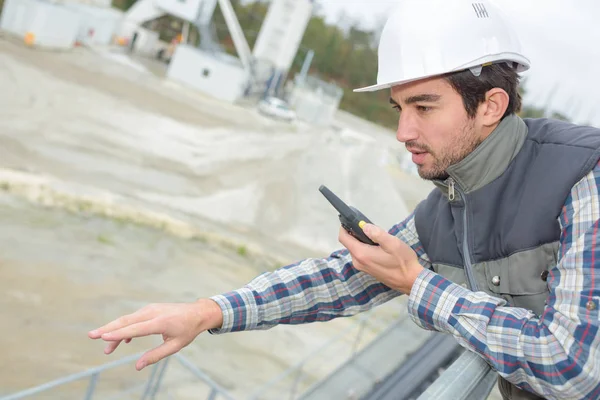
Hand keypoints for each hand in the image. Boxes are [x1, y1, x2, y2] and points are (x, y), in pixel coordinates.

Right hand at [88, 299, 222, 370]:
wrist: (197, 312)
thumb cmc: (187, 330)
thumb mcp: (175, 346)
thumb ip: (155, 356)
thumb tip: (137, 366)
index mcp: (160, 322)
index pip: (135, 328)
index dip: (118, 334)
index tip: (103, 337)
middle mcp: (153, 312)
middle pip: (126, 321)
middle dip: (108, 329)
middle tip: (91, 335)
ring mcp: (150, 309)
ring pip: (127, 319)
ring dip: (115, 331)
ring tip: (107, 349)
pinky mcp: (149, 309)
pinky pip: (133, 318)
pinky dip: (125, 328)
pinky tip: (124, 340)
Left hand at [338, 224, 423, 293]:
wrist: (411, 280)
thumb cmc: (403, 262)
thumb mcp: (392, 243)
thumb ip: (377, 233)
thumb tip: (364, 226)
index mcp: (361, 254)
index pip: (343, 238)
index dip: (344, 227)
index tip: (349, 220)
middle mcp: (358, 262)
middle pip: (349, 243)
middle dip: (357, 233)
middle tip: (372, 229)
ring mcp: (363, 267)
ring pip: (356, 249)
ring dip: (363, 241)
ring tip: (378, 239)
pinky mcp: (368, 270)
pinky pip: (362, 255)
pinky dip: (366, 249)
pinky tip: (379, 248)